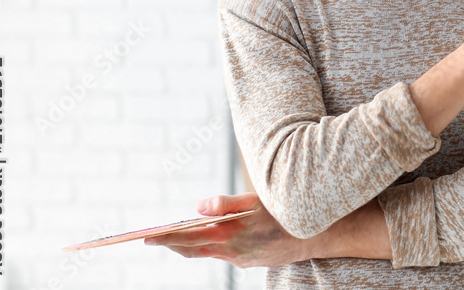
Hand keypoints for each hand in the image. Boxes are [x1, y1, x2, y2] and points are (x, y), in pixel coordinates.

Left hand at [143, 193, 314, 267]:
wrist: (316, 237)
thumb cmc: (286, 212)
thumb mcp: (256, 201)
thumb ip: (225, 204)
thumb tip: (197, 207)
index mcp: (230, 235)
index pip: (189, 238)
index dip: (166, 238)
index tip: (146, 237)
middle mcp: (232, 252)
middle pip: (193, 250)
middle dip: (172, 243)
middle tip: (151, 237)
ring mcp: (240, 260)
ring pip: (208, 253)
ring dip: (190, 246)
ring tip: (175, 238)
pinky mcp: (249, 262)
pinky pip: (224, 254)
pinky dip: (212, 246)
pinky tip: (212, 238)